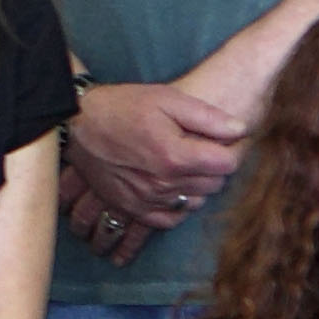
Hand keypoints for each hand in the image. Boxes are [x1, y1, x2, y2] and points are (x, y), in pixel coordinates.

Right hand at [67, 81, 244, 255]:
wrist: (78, 123)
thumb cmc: (123, 106)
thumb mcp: (167, 98)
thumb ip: (208, 117)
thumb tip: (240, 130)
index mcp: (175, 156)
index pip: (228, 164)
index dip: (230, 148)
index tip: (221, 139)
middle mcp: (163, 184)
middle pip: (214, 185)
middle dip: (214, 166)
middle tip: (203, 148)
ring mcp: (146, 199)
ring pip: (195, 202)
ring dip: (197, 185)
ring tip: (185, 164)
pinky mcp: (132, 208)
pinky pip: (170, 219)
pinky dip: (178, 205)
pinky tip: (172, 186)